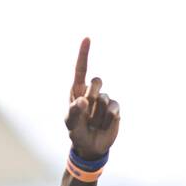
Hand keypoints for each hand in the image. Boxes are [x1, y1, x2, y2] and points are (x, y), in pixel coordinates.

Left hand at [65, 38, 120, 159]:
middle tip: (87, 109)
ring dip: (98, 114)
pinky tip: (104, 124)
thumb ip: (74, 112)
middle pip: (96, 81)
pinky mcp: (114, 109)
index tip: (87, 38)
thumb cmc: (77, 132)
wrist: (91, 146)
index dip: (84, 54)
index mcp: (77, 91)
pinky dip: (108, 118)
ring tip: (93, 123)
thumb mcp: (71, 124)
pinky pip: (114, 108)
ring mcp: (104, 100)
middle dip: (92, 95)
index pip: (81, 69)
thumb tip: (83, 100)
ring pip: (104, 98)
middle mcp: (92, 92)